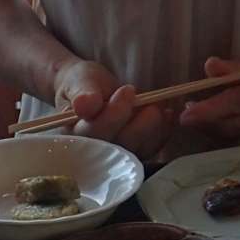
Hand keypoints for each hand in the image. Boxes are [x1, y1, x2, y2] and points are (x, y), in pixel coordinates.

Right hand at [50, 59, 176, 160]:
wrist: (90, 91)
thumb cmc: (80, 85)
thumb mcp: (78, 82)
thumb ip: (81, 93)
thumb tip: (84, 106)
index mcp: (72, 137)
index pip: (92, 135)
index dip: (112, 117)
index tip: (127, 91)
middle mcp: (90, 154)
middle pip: (116, 149)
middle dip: (137, 126)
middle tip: (149, 103)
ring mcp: (112, 158)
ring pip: (135, 152)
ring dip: (152, 130)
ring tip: (159, 108)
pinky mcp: (131, 156)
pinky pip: (149, 150)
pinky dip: (161, 134)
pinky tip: (167, 116)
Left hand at [177, 54, 239, 146]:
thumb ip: (232, 68)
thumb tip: (208, 65)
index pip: (234, 102)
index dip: (208, 110)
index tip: (185, 114)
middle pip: (232, 125)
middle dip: (205, 122)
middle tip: (186, 114)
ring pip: (236, 138)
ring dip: (214, 131)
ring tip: (200, 120)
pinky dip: (229, 139)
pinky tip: (219, 131)